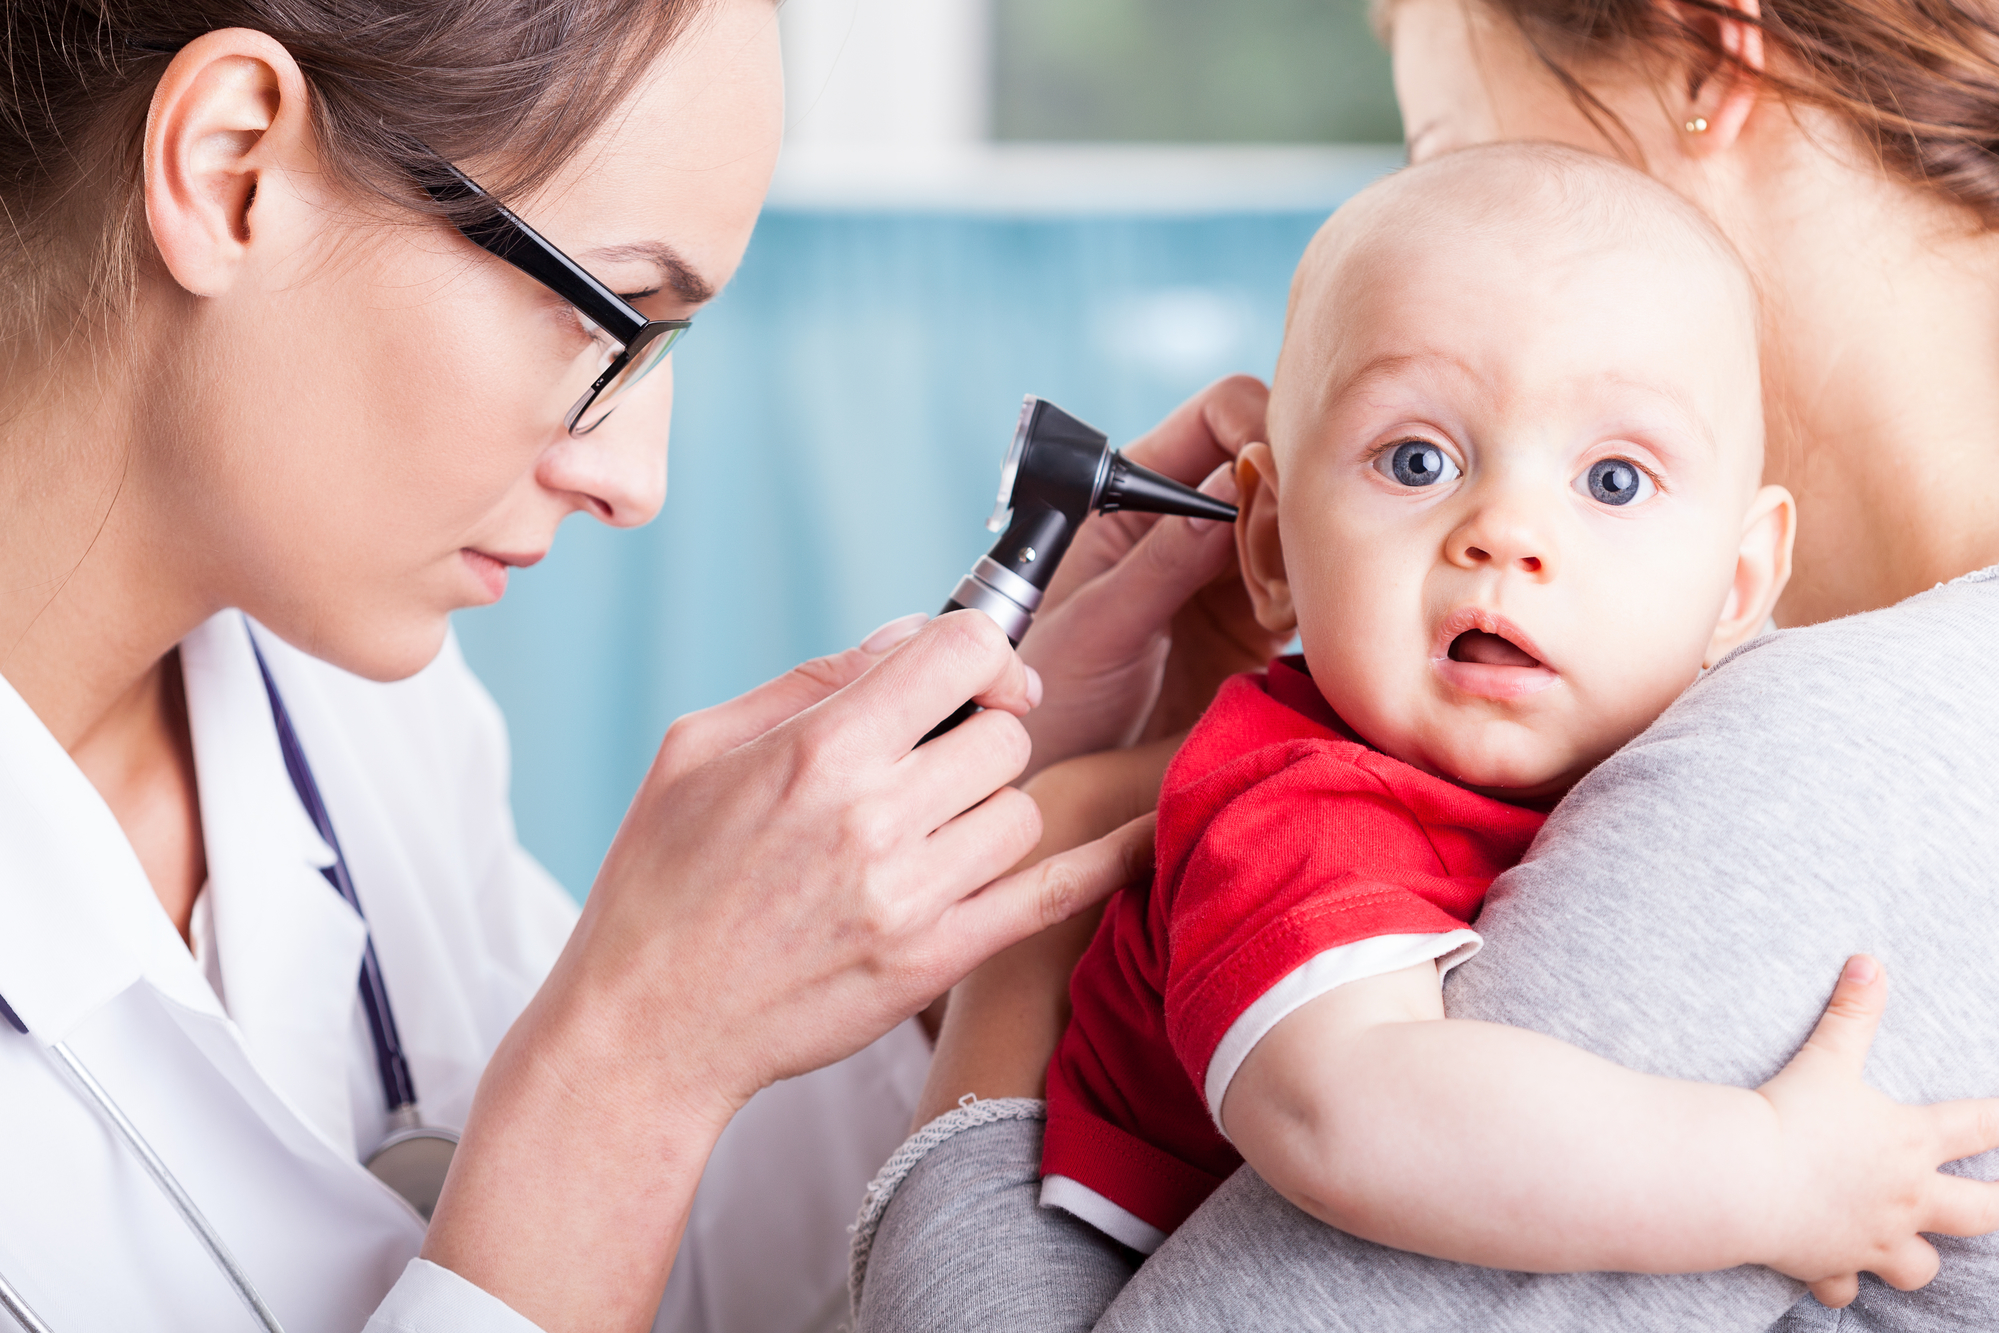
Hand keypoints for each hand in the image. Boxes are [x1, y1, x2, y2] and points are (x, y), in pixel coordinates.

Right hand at [432, 612, 1152, 1330]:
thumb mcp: (699, 748)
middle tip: (937, 762)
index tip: (971, 674)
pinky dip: (1105, 859)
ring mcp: (913, 897)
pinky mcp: (936, 962)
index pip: (960, 652)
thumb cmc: (660, 881)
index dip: (980, 650)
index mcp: (818, 752)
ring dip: (992, 808)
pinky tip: (1139, 833)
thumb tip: (908, 638)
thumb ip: (812, 680)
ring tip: (937, 829)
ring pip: (1024, 810)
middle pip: (1003, 736)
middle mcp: (875, 820)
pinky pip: (1053, 895)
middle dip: (979, 735)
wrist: (648, 1027)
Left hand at [1018, 376, 1288, 773]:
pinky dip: (1321, 598)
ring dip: (1313, 548)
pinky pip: (1308, 588)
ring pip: (1299, 523)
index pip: (1215, 416)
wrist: (1052, 775)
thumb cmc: (1046, 695)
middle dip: (1298, 489)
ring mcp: (1224, 569)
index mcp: (1131, 492)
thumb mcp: (1096, 626)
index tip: (1281, 478)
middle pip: (1270, 462)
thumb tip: (1228, 485)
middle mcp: (1184, 519)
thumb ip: (1160, 561)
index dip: (1257, 428)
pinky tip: (1312, 623)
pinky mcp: (1255, 623)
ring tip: (1300, 594)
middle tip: (1304, 545)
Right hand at [1757, 955, 1998, 1305]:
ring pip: (1922, 1267)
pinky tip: (1832, 1269)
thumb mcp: (1825, 1059)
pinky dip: (1841, 1280)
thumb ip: (1851, 1012)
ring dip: (1919, 1257)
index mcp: (1909, 1143)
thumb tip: (1868, 961)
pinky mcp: (1830, 1264)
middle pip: (1981, 1213)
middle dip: (1998, 1204)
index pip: (1983, 1126)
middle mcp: (1904, 1199)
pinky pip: (1845, 1287)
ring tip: (1909, 1244)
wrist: (1740, 1178)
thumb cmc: (1786, 1116)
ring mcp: (1871, 1239)